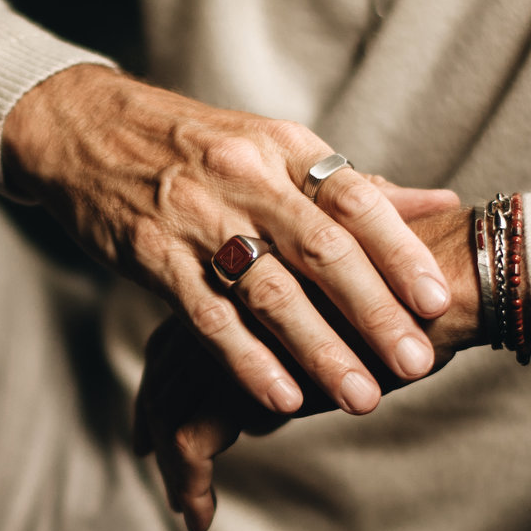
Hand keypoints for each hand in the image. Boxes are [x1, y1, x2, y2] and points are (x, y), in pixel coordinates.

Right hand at [2, 64, 458, 414]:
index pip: (356, 200)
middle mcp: (246, 179)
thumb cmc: (201, 147)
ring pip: (268, 292)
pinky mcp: (154, 258)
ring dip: (319, 349)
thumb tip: (441, 201)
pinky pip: (208, 318)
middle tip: (414, 362)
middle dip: (372, 312)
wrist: (89, 130)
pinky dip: (248, 361)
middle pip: (321, 251)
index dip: (400, 252)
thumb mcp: (278, 148)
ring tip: (361, 397)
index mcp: (285, 149)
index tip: (438, 301)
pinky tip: (283, 400)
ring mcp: (197, 219)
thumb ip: (357, 186)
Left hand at [134, 208, 480, 530]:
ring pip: (171, 403)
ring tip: (185, 504)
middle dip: (154, 412)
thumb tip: (298, 378)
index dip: (166, 367)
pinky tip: (201, 515)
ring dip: (173, 461)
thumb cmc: (415, 285)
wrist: (448, 281)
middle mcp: (229, 301)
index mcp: (249, 272)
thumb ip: (324, 319)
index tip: (158, 406)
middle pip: (166, 364)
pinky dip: (192, 479)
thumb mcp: (361, 298)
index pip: (187, 324)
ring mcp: (234, 338)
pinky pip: (195, 436)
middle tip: (148, 453)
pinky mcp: (248, 380)